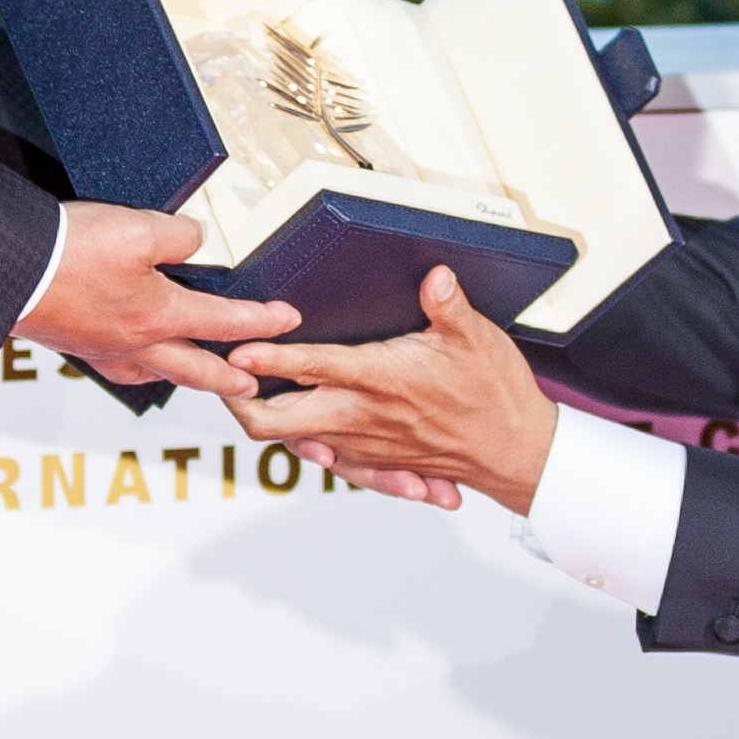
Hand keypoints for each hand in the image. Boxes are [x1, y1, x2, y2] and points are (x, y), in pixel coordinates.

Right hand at [18, 204, 295, 406]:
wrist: (5, 272)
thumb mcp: (137, 227)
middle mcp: (135, 343)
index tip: (288, 319)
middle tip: (251, 390)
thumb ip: (179, 235)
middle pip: (196, 370)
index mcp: (159, 316)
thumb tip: (196, 241)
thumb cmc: (67, 253)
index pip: (226, 322)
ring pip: (156, 373)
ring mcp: (104, 350)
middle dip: (229, 381)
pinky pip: (120, 367)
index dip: (262, 320)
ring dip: (183, 377)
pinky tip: (135, 359)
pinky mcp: (77, 345)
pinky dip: (139, 367)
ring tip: (197, 376)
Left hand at [233, 269, 555, 513]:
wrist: (517, 455)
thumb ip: (448, 306)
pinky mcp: (374, 461)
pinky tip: (299, 430)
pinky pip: (324, 459)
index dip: (266, 357)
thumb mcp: (476, 339)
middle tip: (221, 374)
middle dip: (237, 401)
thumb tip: (434, 277)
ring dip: (266, 420)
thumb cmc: (496, 398)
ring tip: (245, 392)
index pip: (308, 368)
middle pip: (273, 423)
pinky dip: (303, 445)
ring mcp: (363, 444)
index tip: (235, 346)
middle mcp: (362, 417)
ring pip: (291, 442)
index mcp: (380, 380)